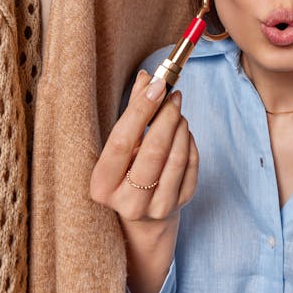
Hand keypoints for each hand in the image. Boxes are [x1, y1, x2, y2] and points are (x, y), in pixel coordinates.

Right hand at [90, 69, 198, 224]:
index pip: (121, 142)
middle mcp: (128, 202)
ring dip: (180, 127)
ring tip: (178, 113)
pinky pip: (191, 166)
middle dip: (167, 117)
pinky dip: (189, 142)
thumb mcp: (122, 146)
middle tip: (174, 96)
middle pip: (153, 152)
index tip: (157, 85)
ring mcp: (156, 207)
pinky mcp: (179, 205)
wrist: (142, 214)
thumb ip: (133, 113)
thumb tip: (147, 77)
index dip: (140, 111)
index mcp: (102, 185)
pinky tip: (183, 132)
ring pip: (176, 159)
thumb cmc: (126, 171)